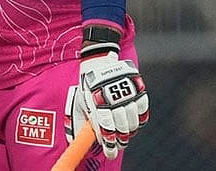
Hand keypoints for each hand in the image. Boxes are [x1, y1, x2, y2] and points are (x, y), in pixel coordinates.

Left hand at [66, 43, 148, 158]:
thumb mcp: (79, 102)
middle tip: (118, 146)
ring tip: (125, 135)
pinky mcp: (138, 89)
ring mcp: (127, 94)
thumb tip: (73, 140)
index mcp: (96, 102)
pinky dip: (139, 119)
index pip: (104, 127)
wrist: (99, 63)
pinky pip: (142, 111)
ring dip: (129, 131)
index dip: (108, 143)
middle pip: (120, 127)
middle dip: (119, 140)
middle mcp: (112, 98)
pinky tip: (134, 123)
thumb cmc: (88, 87)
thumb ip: (78, 121)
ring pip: (133, 121)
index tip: (109, 152)